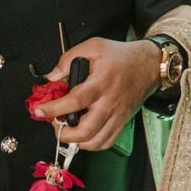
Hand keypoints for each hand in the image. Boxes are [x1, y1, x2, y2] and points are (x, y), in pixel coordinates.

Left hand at [35, 39, 162, 150]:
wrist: (151, 64)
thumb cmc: (122, 56)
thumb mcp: (94, 46)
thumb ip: (69, 59)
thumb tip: (52, 76)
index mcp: (101, 83)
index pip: (75, 102)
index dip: (53, 109)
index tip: (39, 111)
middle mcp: (110, 103)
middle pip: (85, 130)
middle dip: (63, 134)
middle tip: (54, 123)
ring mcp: (117, 114)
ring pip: (95, 141)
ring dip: (77, 141)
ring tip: (68, 130)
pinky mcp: (123, 121)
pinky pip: (107, 142)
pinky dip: (92, 144)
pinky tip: (84, 134)